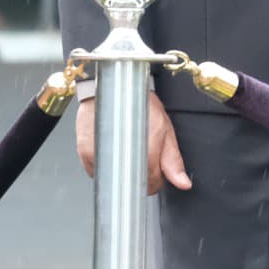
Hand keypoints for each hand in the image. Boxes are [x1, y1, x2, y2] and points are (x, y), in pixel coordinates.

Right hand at [74, 90, 192, 194]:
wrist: (111, 85)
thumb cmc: (139, 102)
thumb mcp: (164, 128)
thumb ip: (173, 159)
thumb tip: (183, 183)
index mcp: (147, 143)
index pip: (151, 181)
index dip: (157, 180)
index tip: (156, 171)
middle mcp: (122, 149)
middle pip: (134, 183)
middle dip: (141, 176)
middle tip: (141, 155)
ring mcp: (102, 152)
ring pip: (116, 180)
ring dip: (122, 171)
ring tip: (126, 148)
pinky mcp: (85, 153)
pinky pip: (98, 173)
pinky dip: (106, 166)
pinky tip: (112, 148)